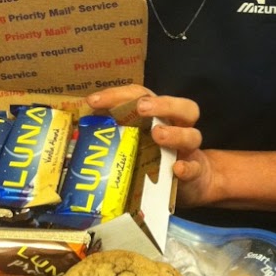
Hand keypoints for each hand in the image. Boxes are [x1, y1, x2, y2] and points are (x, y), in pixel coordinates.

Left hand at [87, 85, 213, 206]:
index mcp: (160, 114)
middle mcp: (178, 127)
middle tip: (142, 108)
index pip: (142, 95)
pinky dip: (186, 168)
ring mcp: (189, 151)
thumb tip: (80, 128)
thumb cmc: (157, 156)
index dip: (118, 94)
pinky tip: (176, 169)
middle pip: (183, 107)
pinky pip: (194, 168)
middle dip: (161, 104)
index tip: (94, 101)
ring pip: (192, 135)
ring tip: (157, 135)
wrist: (193, 181)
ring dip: (174, 133)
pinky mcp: (195, 173)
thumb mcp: (137, 140)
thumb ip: (116, 131)